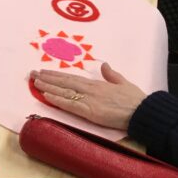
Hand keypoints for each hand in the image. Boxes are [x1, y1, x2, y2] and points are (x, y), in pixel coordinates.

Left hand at [30, 62, 145, 130]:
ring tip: (34, 82)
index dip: (57, 75)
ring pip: (64, 92)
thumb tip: (105, 65)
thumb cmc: (136, 100)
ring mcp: (89, 101)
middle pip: (65, 83)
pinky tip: (46, 95)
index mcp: (97, 85)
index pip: (72, 78)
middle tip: (32, 74)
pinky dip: (57, 99)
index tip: (44, 71)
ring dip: (48, 86)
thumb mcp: (124, 83)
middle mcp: (91, 90)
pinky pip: (70, 105)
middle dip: (47, 78)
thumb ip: (112, 75)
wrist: (145, 112)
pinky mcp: (91, 112)